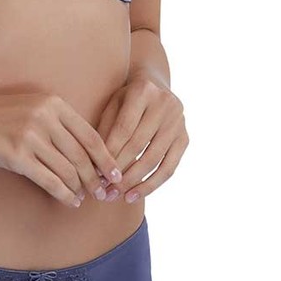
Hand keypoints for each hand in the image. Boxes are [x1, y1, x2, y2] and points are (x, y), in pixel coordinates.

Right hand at [0, 90, 122, 207]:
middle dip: (95, 178)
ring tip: (84, 198)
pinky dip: (63, 194)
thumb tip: (83, 151)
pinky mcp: (17, 156)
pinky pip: (50, 180)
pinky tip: (69, 201)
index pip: (90, 134)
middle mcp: (45, 117)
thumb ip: (56, 122)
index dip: (106, 157)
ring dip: (80, 188)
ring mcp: (31, 136)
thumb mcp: (29, 107)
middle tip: (103, 193)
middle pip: (82, 155)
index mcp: (53, 103)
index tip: (115, 173)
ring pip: (68, 170)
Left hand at [95, 74, 188, 203]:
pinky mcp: (185, 137)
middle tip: (103, 189)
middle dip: (119, 169)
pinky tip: (134, 195)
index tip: (95, 172)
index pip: (123, 129)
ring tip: (116, 195)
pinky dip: (152, 184)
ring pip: (154, 159)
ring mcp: (178, 122)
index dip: (109, 152)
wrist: (156, 85)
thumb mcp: (112, 105)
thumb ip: (104, 129)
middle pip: (138, 145)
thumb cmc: (126, 99)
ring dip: (133, 181)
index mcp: (143, 91)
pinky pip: (169, 167)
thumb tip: (95, 166)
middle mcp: (165, 105)